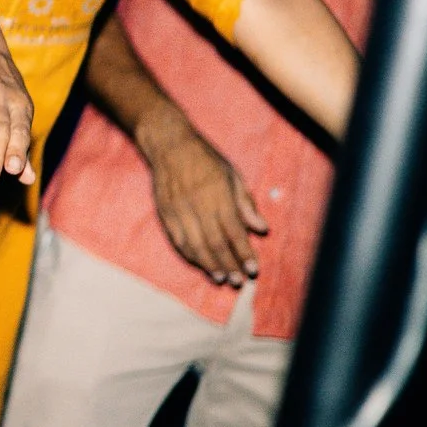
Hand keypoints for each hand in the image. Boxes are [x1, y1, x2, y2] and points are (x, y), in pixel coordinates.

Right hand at [142, 110, 266, 286]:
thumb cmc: (206, 159)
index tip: (252, 270)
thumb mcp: (232, 175)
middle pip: (214, 242)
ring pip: (195, 245)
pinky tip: (200, 264)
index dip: (244, 253)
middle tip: (238, 281)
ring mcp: (179, 210)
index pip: (234, 230)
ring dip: (209, 265)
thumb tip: (262, 229)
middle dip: (228, 264)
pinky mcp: (165, 213)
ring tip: (221, 278)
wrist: (168, 145)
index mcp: (218, 194)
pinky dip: (189, 255)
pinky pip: (178, 239)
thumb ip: (246, 203)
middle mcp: (198, 204)